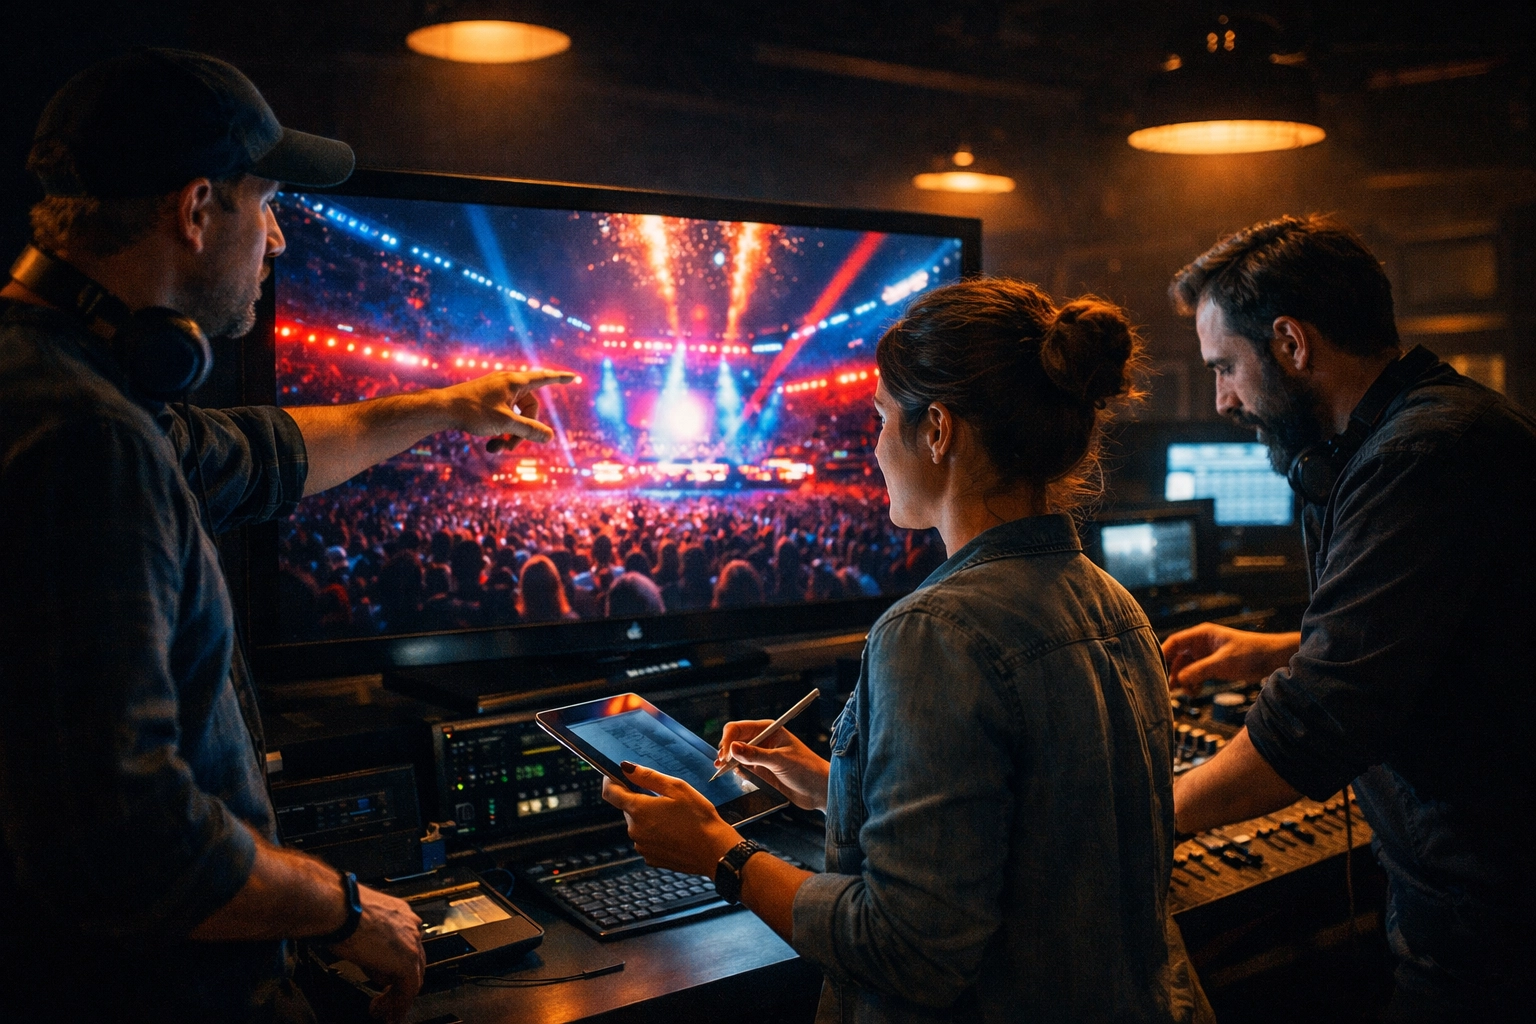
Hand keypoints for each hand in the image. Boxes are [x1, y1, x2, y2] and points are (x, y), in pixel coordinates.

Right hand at [330, 886, 425, 1023]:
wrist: (340, 909)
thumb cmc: (341, 911)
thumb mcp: (360, 923)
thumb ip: (370, 939)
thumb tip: (365, 956)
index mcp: (401, 915)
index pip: (407, 945)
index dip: (396, 965)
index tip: (386, 978)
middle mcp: (411, 927)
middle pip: (415, 962)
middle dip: (400, 983)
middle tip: (386, 999)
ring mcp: (412, 944)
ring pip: (413, 978)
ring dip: (398, 998)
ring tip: (383, 1010)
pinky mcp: (406, 961)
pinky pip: (408, 990)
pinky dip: (398, 1005)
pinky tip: (387, 1013)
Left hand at [436, 369, 576, 452]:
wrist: (442, 408)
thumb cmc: (473, 412)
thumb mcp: (505, 424)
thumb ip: (529, 431)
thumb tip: (550, 437)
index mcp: (515, 382)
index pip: (544, 378)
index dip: (560, 379)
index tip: (574, 378)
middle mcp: (507, 383)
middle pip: (529, 408)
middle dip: (524, 430)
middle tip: (511, 446)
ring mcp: (496, 391)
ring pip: (515, 415)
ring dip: (510, 434)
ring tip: (496, 448)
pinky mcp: (487, 400)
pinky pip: (503, 416)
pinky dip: (500, 430)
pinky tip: (489, 442)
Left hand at [601, 763, 741, 877]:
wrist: (714, 851)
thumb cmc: (698, 816)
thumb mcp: (677, 788)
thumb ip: (648, 777)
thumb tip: (625, 767)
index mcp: (638, 809)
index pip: (610, 793)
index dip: (610, 782)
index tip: (616, 776)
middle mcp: (634, 830)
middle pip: (629, 809)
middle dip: (641, 801)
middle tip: (666, 799)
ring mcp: (642, 846)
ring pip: (639, 825)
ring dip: (650, 819)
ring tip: (675, 819)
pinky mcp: (651, 859)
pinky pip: (647, 841)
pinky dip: (656, 835)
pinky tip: (675, 834)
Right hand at [715, 719, 829, 811]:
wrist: (819, 790)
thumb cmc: (806, 769)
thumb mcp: (780, 761)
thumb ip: (755, 755)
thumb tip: (732, 748)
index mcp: (768, 729)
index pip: (739, 728)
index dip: (728, 739)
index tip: (725, 755)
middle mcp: (762, 740)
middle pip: (734, 740)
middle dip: (726, 750)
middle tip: (721, 764)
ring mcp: (761, 755)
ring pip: (736, 754)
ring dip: (728, 760)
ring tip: (721, 769)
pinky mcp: (761, 770)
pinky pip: (742, 767)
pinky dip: (735, 770)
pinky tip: (733, 773)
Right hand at [1160, 623, 1299, 693]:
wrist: (1272, 659)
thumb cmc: (1251, 654)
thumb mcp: (1222, 662)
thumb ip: (1199, 671)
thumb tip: (1179, 680)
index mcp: (1201, 635)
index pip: (1174, 642)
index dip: (1163, 654)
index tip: (1155, 669)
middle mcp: (1201, 643)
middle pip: (1177, 657)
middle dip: (1173, 672)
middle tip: (1168, 687)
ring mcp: (1206, 655)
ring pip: (1186, 668)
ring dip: (1184, 680)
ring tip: (1187, 692)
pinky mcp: (1212, 665)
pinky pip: (1195, 674)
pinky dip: (1193, 683)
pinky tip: (1196, 692)